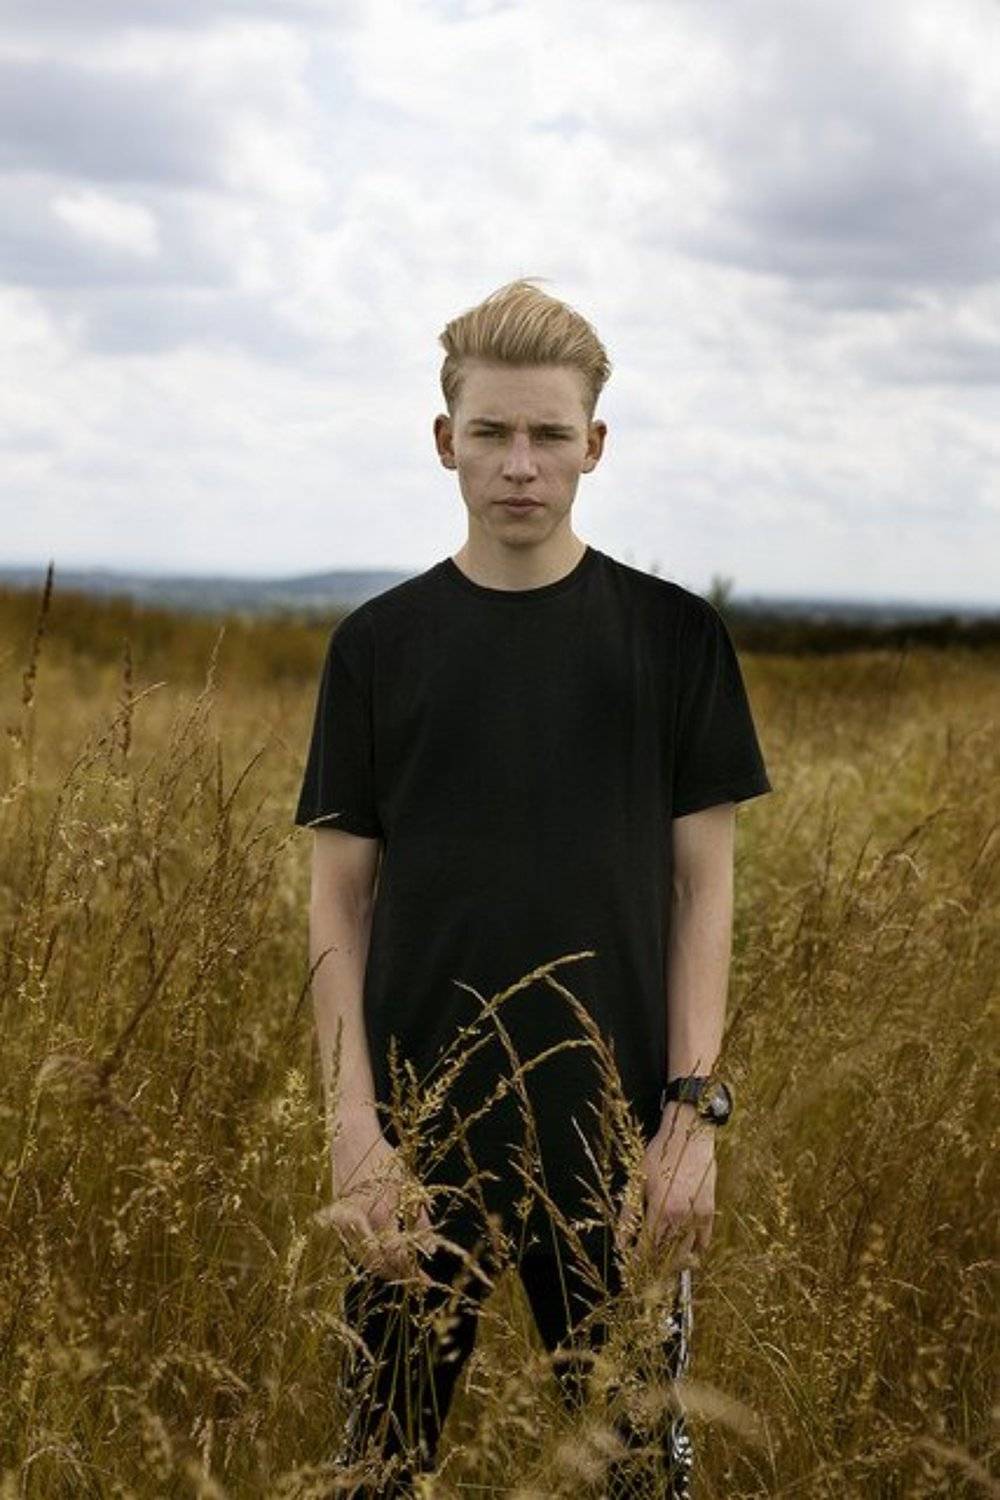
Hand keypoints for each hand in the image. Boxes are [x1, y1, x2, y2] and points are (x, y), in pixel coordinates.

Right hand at [321, 1121, 442, 1286]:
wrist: (348, 1139)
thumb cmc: (382, 1158)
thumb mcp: (409, 1185)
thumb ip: (421, 1221)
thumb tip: (431, 1249)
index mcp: (380, 1213)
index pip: (397, 1256)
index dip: (413, 1272)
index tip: (425, 1280)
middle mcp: (358, 1223)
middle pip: (377, 1265)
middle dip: (397, 1274)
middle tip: (415, 1279)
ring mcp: (342, 1223)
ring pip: (362, 1259)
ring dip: (382, 1268)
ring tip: (401, 1268)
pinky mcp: (333, 1221)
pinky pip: (351, 1247)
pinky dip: (367, 1255)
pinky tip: (382, 1253)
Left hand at [615, 1104, 716, 1266]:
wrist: (690, 1134)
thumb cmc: (661, 1153)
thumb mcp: (638, 1179)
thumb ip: (629, 1214)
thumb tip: (620, 1241)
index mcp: (660, 1210)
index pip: (647, 1248)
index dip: (638, 1263)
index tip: (632, 1273)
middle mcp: (680, 1217)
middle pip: (667, 1254)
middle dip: (656, 1268)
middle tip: (648, 1279)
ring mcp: (698, 1215)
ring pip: (687, 1251)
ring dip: (675, 1263)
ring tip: (666, 1272)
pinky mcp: (710, 1210)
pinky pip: (704, 1240)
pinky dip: (696, 1251)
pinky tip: (689, 1257)